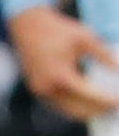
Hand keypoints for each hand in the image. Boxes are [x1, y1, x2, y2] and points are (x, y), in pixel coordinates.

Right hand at [7, 5, 118, 120]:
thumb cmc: (56, 30)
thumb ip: (104, 55)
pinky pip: (60, 105)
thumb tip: (118, 70)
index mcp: (60, 74)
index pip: (90, 95)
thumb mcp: (85, 37)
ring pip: (69, 111)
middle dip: (100, 110)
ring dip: (88, 111)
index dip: (108, 101)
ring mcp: (40, 90)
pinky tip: (88, 101)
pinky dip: (75, 106)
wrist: (26, 24)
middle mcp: (48, 86)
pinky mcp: (37, 89)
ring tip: (104, 107)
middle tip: (115, 107)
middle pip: (80, 110)